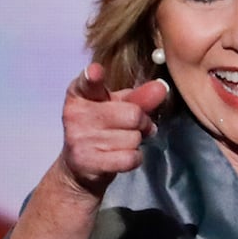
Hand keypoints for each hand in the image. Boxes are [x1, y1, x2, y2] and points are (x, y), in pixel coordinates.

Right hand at [57, 63, 169, 196]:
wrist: (79, 166)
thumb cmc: (101, 128)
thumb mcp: (117, 106)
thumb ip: (139, 96)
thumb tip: (161, 86)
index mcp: (81, 93)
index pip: (88, 82)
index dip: (93, 76)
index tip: (96, 71)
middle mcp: (76, 114)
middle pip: (133, 114)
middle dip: (141, 122)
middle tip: (132, 127)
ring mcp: (80, 139)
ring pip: (134, 138)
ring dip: (135, 142)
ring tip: (121, 142)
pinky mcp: (89, 162)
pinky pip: (130, 157)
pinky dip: (134, 158)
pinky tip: (121, 156)